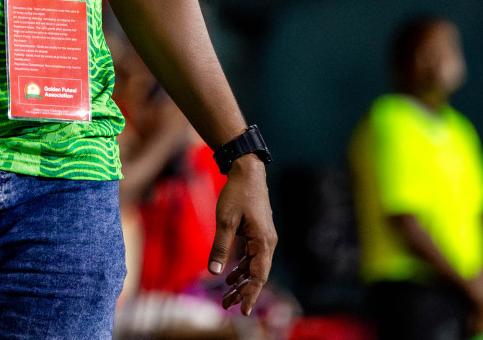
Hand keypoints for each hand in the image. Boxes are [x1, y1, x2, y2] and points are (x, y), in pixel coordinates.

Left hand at [214, 155, 276, 314]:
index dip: (250, 294)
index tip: (242, 310)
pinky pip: (251, 256)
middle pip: (256, 274)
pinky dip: (241, 268)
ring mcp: (264, 238)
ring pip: (253, 267)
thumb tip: (215, 272)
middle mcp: (268, 243)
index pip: (259, 275)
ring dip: (240, 281)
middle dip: (242, 291)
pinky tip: (230, 277)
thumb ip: (220, 247)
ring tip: (226, 296)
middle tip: (226, 306)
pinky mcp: (258, 233)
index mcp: (263, 241)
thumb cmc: (237, 194)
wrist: (247, 171)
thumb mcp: (225, 221)